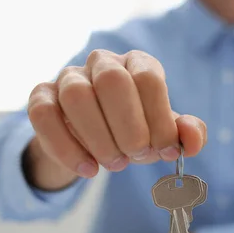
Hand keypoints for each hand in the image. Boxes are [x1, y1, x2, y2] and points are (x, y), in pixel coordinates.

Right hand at [24, 50, 206, 189]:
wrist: (94, 143)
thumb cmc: (136, 132)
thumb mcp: (163, 135)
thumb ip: (185, 135)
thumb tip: (192, 140)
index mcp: (138, 64)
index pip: (148, 78)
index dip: (158, 118)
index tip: (164, 150)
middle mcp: (103, 63)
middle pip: (112, 81)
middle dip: (129, 126)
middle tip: (136, 155)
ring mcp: (68, 78)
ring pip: (76, 95)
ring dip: (99, 137)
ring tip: (114, 164)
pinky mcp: (41, 97)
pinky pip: (44, 116)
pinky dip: (67, 148)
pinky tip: (88, 169)